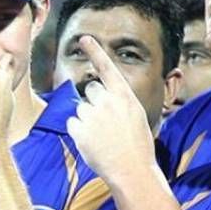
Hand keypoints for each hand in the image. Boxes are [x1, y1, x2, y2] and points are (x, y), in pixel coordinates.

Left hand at [66, 36, 156, 186]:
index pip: (107, 67)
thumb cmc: (137, 145)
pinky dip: (79, 133)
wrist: (132, 171)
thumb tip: (100, 95)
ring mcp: (92, 115)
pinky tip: (93, 143)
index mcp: (124, 96)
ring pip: (81, 108)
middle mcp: (107, 101)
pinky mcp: (79, 130)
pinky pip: (73, 124)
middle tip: (107, 123)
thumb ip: (118, 102)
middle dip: (95, 102)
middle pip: (91, 90)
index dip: (95, 51)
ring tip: (102, 137)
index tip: (84, 38)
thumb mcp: (135, 116)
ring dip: (88, 119)